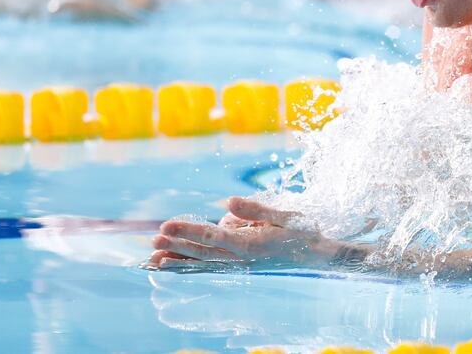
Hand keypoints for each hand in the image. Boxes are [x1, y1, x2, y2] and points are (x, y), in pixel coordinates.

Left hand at [147, 197, 338, 270]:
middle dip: (177, 246)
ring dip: (179, 261)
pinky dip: (191, 268)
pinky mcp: (241, 267)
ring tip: (154, 260)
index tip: (166, 226)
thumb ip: (255, 209)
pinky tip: (176, 268)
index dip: (188, 231)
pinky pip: (211, 269)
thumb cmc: (303, 233)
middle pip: (203, 252)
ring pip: (204, 264)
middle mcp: (242, 258)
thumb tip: (227, 202)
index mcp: (251, 243)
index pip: (212, 236)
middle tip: (153, 241)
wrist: (318, 257)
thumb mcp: (284, 215)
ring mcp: (241, 265)